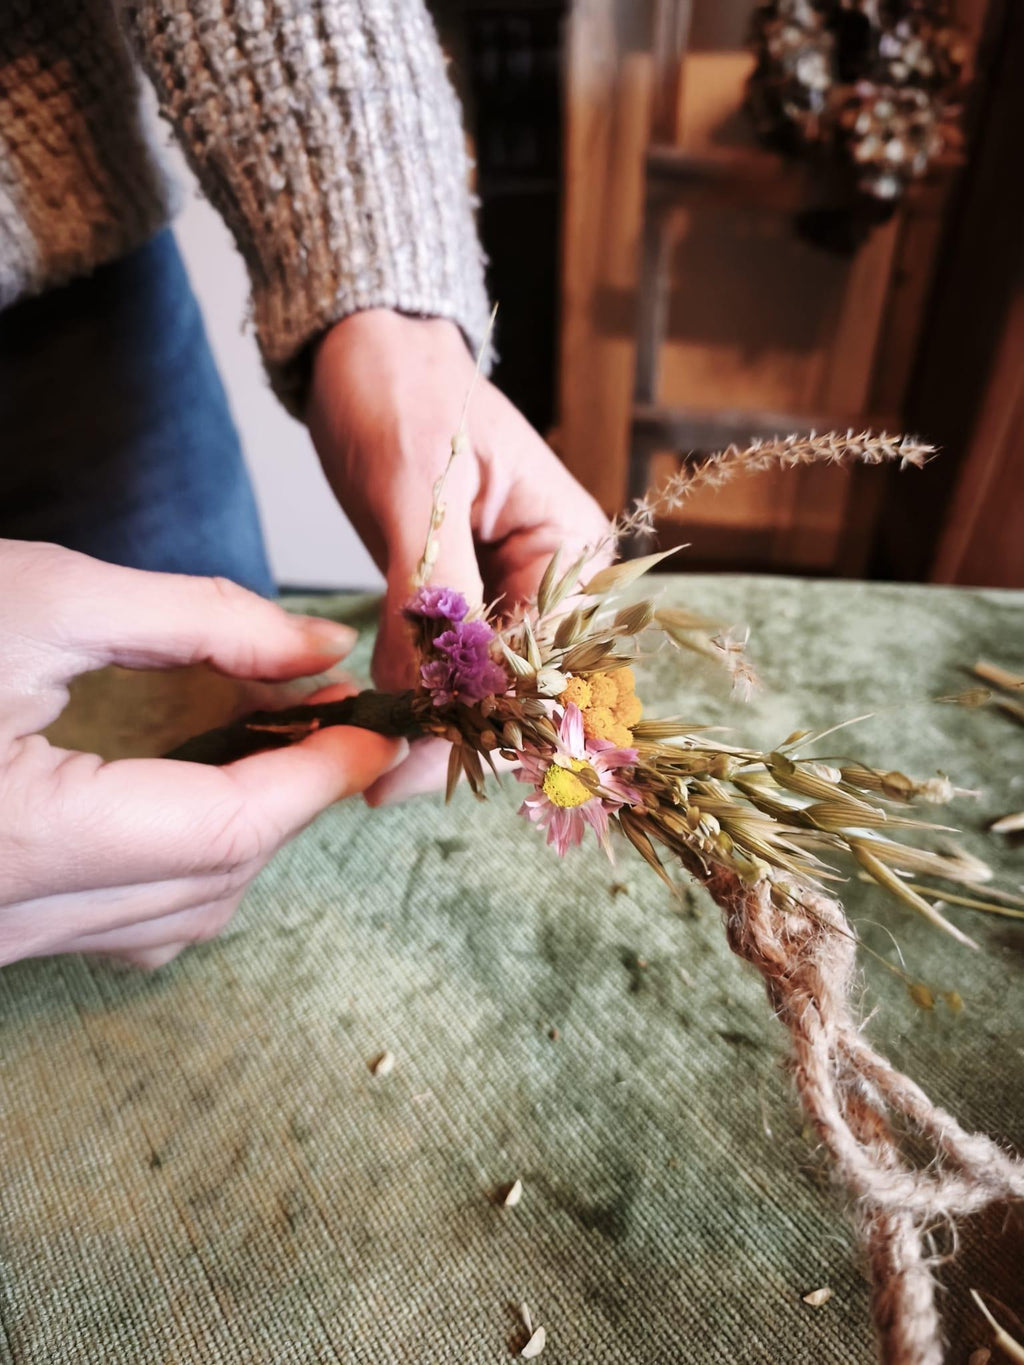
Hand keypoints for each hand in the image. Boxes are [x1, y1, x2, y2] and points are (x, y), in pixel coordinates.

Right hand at [0, 541, 404, 968]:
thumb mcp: (41, 599)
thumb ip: (197, 620)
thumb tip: (316, 646)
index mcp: (20, 841)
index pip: (226, 830)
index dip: (316, 776)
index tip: (372, 727)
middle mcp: (6, 919)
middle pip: (210, 885)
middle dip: (287, 804)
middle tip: (329, 722)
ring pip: (172, 922)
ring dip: (242, 841)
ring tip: (275, 751)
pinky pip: (117, 930)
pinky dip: (181, 871)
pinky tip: (192, 805)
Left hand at [307, 309, 610, 803]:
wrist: (365, 348)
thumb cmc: (402, 392)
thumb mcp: (419, 488)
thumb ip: (434, 589)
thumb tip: (431, 694)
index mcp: (571, 549)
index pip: (546, 662)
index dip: (489, 722)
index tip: (419, 765)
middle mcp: (555, 578)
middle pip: (520, 687)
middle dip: (458, 736)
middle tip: (381, 782)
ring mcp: (510, 588)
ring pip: (482, 683)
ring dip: (433, 723)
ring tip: (372, 767)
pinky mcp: (467, 593)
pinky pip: (450, 660)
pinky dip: (417, 691)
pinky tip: (380, 716)